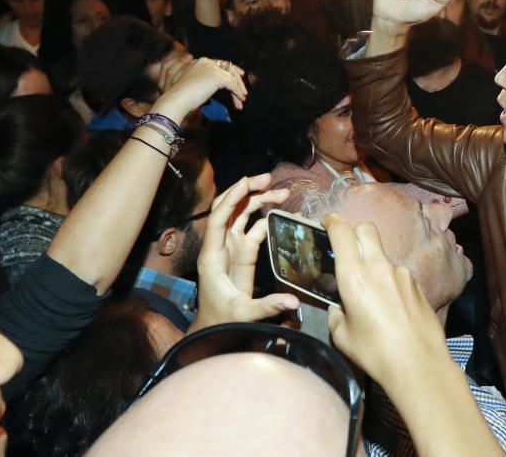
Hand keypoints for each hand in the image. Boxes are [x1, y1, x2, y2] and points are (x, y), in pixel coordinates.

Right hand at [153, 57, 247, 120]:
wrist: (177, 99)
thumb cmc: (181, 96)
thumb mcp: (193, 84)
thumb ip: (205, 82)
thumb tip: (215, 87)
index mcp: (200, 62)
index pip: (220, 63)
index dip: (230, 69)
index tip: (238, 75)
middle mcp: (206, 62)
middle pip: (228, 68)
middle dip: (237, 80)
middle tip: (244, 90)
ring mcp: (212, 68)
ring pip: (231, 77)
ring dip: (238, 89)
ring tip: (241, 100)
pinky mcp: (217, 77)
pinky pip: (232, 85)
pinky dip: (237, 92)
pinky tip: (240, 100)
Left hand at [190, 174, 298, 331]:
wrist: (213, 328)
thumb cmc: (221, 320)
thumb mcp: (243, 314)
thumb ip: (267, 307)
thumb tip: (293, 302)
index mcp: (213, 255)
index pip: (218, 218)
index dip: (231, 198)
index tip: (246, 181)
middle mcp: (220, 245)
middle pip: (230, 208)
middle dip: (247, 190)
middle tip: (268, 178)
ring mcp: (232, 247)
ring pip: (243, 214)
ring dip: (259, 200)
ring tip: (282, 192)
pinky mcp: (243, 253)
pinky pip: (254, 228)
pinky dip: (267, 218)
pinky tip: (284, 213)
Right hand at [324, 213, 448, 386]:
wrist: (419, 365)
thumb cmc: (375, 352)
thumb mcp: (342, 337)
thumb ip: (336, 315)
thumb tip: (339, 309)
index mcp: (354, 275)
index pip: (342, 232)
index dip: (332, 222)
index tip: (327, 222)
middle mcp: (378, 267)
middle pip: (366, 229)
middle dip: (354, 232)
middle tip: (347, 248)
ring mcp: (402, 273)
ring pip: (383, 254)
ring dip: (374, 263)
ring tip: (371, 293)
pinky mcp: (417, 285)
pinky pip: (398, 274)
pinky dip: (389, 281)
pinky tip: (391, 306)